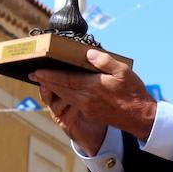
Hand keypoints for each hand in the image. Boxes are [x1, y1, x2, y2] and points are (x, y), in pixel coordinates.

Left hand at [30, 49, 156, 148]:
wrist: (140, 118)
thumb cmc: (133, 93)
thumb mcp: (123, 71)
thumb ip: (104, 61)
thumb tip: (89, 53)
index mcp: (92, 87)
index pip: (65, 79)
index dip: (49, 75)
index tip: (37, 71)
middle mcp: (86, 99)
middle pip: (60, 88)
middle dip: (45, 81)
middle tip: (32, 74)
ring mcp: (87, 107)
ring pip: (64, 96)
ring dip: (52, 88)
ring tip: (42, 81)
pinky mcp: (89, 113)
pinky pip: (71, 102)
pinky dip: (63, 94)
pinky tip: (61, 90)